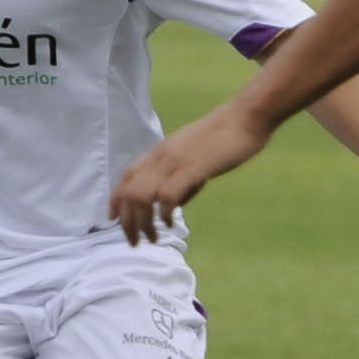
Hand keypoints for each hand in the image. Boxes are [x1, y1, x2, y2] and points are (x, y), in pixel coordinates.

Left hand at [108, 106, 269, 245]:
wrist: (245, 117)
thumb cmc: (225, 138)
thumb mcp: (194, 158)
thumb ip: (180, 179)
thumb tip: (173, 205)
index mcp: (161, 151)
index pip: (127, 176)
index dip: (116, 199)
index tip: (113, 219)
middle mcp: (162, 155)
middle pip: (130, 192)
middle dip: (127, 221)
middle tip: (135, 242)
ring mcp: (175, 161)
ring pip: (142, 195)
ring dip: (143, 222)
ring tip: (152, 238)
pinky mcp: (192, 167)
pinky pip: (167, 194)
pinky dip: (164, 213)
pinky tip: (170, 222)